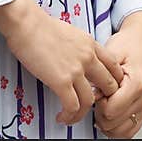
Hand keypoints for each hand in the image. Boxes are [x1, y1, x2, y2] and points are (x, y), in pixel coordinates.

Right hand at [0, 0, 124, 125]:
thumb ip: (79, 46)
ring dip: (82, 114)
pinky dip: (69, 116)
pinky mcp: (61, 81)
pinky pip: (72, 106)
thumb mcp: (70, 32)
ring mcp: (76, 70)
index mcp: (90, 44)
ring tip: (72, 117)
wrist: (27, 23)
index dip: (113, 81)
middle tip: (92, 107)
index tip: (104, 90)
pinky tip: (61, 117)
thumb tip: (76, 59)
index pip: (114, 66)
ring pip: (90, 101)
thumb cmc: (40, 26)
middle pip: (109, 85)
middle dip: (104, 100)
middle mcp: (88, 57)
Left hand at [94, 10, 141, 138]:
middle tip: (99, 96)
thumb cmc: (128, 44)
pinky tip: (109, 114)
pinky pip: (129, 131)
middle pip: (113, 123)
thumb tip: (91, 95)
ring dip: (107, 122)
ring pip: (121, 133)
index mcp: (137, 84)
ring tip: (103, 105)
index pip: (110, 111)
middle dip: (100, 112)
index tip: (97, 91)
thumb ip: (101, 75)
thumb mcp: (111, 54)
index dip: (98, 103)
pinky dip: (116, 128)